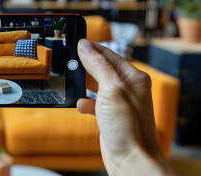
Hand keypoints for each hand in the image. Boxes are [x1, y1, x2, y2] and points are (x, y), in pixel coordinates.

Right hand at [76, 39, 174, 175]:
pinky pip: (93, 103)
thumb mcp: (111, 90)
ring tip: (72, 83)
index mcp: (133, 78)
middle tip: (69, 63)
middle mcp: (127, 88)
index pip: (110, 55)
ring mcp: (118, 102)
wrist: (130, 159)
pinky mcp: (109, 116)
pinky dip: (85, 103)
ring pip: (96, 86)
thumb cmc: (129, 127)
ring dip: (83, 86)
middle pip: (102, 69)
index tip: (77, 43)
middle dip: (85, 67)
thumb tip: (85, 47)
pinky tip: (80, 106)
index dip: (93, 48)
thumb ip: (97, 66)